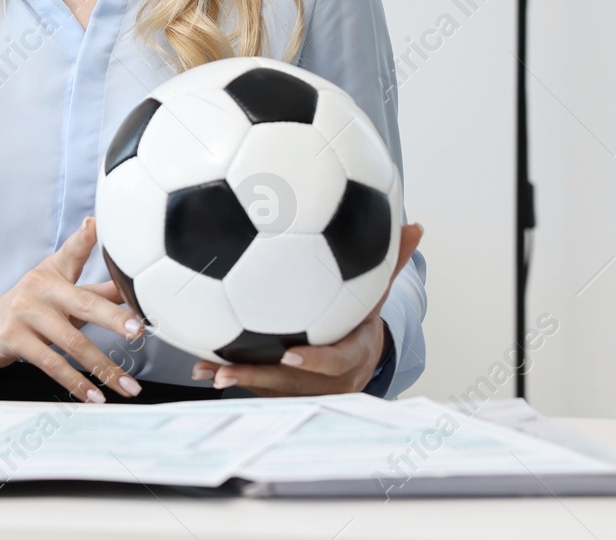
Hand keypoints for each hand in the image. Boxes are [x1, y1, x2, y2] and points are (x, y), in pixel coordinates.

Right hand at [0, 215, 145, 402]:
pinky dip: (76, 383)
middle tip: (139, 331)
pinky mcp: (14, 339)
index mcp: (53, 272)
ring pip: (72, 343)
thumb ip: (96, 292)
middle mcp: (40, 287)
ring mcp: (25, 313)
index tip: (97, 224)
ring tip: (127, 385)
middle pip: (84, 302)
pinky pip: (51, 364)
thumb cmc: (30, 308)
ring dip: (104, 368)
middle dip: (115, 318)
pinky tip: (94, 396)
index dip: (85, 237)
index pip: (73, 251)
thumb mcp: (59, 293)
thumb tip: (133, 290)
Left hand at [192, 223, 422, 395]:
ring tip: (205, 371)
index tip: (291, 352)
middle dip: (259, 379)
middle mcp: (324, 379)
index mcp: (350, 356)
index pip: (334, 362)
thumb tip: (415, 225)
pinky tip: (199, 366)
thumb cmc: (360, 319)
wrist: (359, 362)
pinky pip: (254, 386)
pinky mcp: (280, 389)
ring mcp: (300, 388)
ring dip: (237, 380)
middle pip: (291, 384)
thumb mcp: (376, 293)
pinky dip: (227, 375)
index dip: (315, 360)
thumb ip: (391, 262)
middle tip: (227, 371)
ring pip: (267, 389)